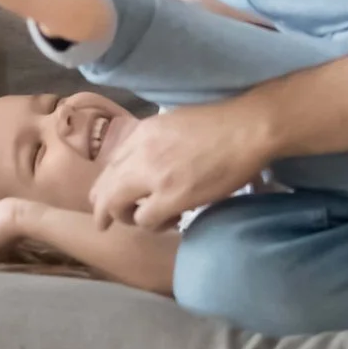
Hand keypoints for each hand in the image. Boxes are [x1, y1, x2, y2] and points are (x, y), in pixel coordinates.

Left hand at [88, 100, 272, 230]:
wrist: (246, 129)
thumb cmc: (220, 124)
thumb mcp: (173, 123)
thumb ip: (153, 142)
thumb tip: (149, 160)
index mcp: (140, 133)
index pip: (109, 165)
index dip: (106, 185)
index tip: (107, 196)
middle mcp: (139, 153)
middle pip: (104, 188)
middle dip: (102, 209)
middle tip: (104, 222)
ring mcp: (153, 176)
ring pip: (116, 207)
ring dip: (129, 218)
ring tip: (147, 220)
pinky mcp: (171, 197)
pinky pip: (145, 220)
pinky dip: (154, 225)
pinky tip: (171, 219)